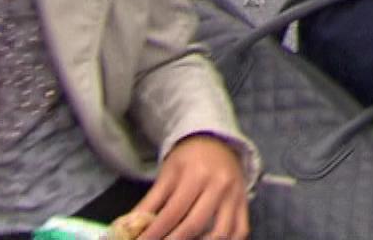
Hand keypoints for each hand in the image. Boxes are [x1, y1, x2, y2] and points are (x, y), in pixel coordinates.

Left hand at [134, 134, 248, 239]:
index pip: (172, 213)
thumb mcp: (167, 174)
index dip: (153, 234)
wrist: (217, 141)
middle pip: (194, 225)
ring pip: (221, 232)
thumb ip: (150, 202)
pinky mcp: (244, 203)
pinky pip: (240, 230)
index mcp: (196, 175)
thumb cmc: (189, 159)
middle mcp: (219, 186)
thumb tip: (128, 226)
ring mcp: (235, 196)